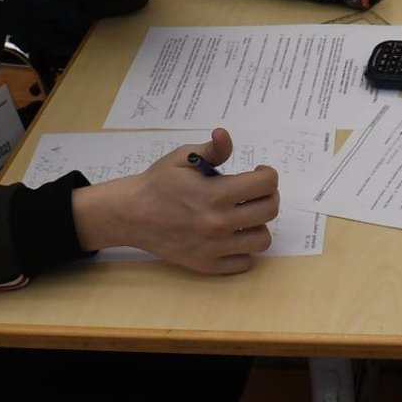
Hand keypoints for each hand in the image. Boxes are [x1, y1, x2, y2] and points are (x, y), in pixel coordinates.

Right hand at [71, 128, 279, 273]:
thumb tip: (224, 135)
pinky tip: (233, 236)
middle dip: (268, 196)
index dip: (268, 174)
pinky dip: (243, 249)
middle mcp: (218, 224)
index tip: (258, 172)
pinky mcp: (206, 266)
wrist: (132, 215)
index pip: (266, 184)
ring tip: (245, 216)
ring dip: (258, 225)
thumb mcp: (183, 157)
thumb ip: (212, 149)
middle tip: (254, 193)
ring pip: (261, 240)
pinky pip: (243, 263)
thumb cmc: (159, 183)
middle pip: (269, 211)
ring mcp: (213, 248)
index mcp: (215, 194)